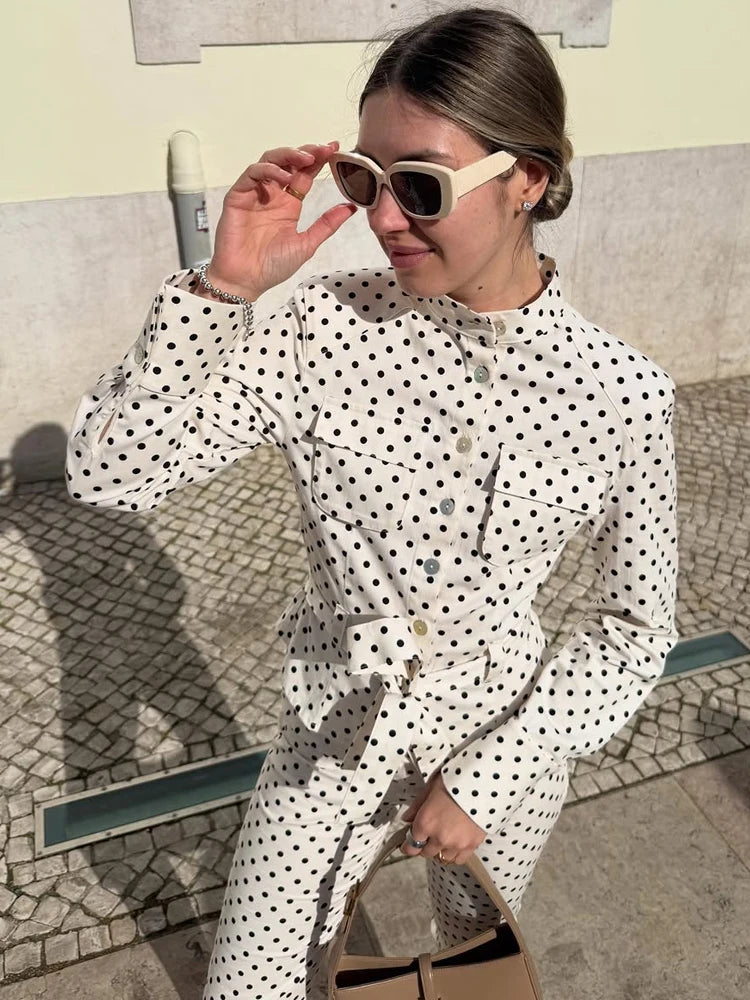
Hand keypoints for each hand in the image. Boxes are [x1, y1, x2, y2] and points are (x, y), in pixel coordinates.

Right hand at [206, 140, 358, 300]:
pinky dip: (267, 170)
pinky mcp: (238, 196)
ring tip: (307, 158)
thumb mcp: (307, 244)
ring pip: (270, 161)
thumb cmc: (273, 266)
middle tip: (324, 149)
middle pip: (289, 162)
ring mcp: (255, 193)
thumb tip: (352, 208)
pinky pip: (252, 174)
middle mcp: (273, 195)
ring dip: (288, 155)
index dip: (319, 160)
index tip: (334, 149)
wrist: (246, 280)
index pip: (305, 174)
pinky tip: (282, 175)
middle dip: (307, 152)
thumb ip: (327, 225)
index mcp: (289, 204)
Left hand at [400, 769, 485, 864]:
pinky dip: (455, 854)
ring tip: (443, 838)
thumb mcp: (431, 788)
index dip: (407, 846)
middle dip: (424, 845)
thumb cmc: (457, 781)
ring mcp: (457, 843)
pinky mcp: (472, 845)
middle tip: (426, 836)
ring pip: (442, 857)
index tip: (407, 845)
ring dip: (440, 850)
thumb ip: (417, 806)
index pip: (411, 845)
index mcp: (426, 822)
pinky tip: (455, 844)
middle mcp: (440, 837)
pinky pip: (459, 859)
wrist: (483, 783)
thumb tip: (407, 818)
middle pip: (426, 853)